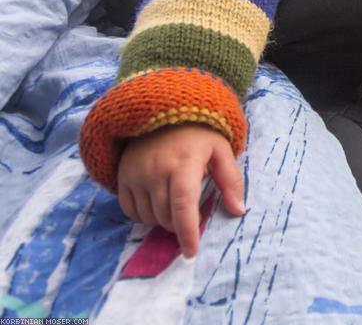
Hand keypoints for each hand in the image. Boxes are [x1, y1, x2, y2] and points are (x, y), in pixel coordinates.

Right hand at [118, 123, 244, 257]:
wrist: (163, 111)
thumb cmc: (197, 134)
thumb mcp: (220, 150)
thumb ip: (231, 180)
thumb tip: (238, 211)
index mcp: (184, 162)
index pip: (183, 204)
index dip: (187, 231)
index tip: (191, 251)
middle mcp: (156, 169)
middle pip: (166, 216)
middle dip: (179, 225)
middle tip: (190, 213)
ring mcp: (136, 172)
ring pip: (148, 217)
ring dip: (162, 220)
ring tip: (174, 202)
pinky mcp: (123, 175)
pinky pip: (130, 211)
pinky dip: (144, 214)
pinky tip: (156, 201)